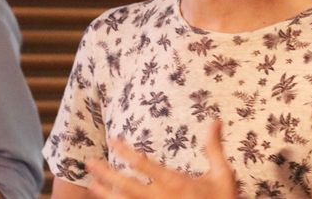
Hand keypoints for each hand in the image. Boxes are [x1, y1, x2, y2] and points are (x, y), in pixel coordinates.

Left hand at [86, 120, 236, 198]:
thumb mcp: (222, 175)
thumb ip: (213, 148)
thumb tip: (215, 120)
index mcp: (175, 183)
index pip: (144, 165)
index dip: (126, 152)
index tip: (113, 141)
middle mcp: (161, 198)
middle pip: (127, 186)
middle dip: (107, 174)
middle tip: (89, 163)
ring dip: (107, 194)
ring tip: (91, 185)